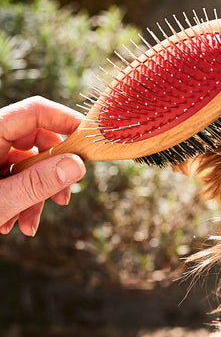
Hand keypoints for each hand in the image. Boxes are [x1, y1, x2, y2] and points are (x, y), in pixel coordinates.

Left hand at [0, 96, 85, 235]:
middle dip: (53, 174)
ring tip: (28, 225)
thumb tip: (77, 166)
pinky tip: (13, 223)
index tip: (91, 141)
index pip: (36, 111)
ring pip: (28, 165)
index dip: (67, 121)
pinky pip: (14, 179)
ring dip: (36, 195)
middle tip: (63, 200)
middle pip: (37, 142)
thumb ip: (38, 183)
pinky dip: (21, 201)